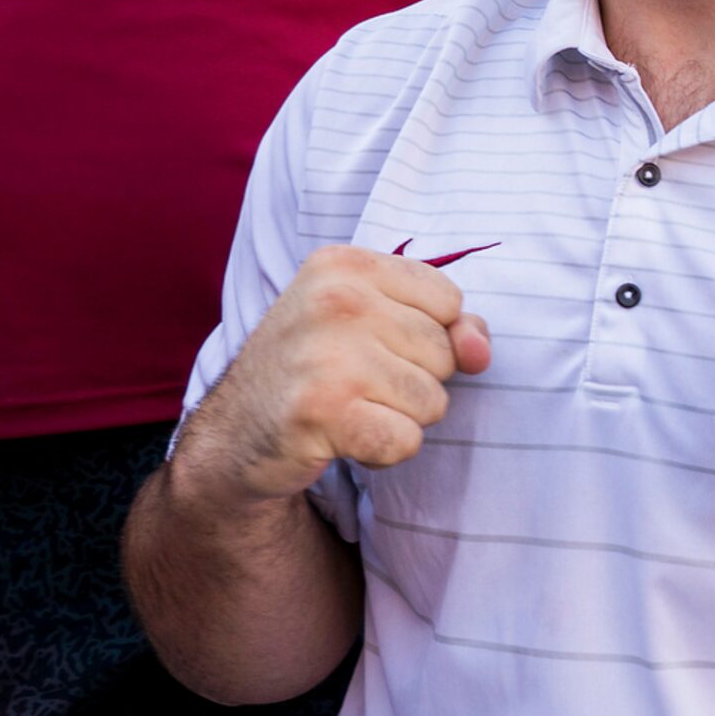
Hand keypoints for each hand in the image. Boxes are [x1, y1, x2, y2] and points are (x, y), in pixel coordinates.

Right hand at [176, 246, 491, 510]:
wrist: (234, 435)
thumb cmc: (317, 370)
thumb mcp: (377, 324)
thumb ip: (449, 325)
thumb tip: (480, 353)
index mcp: (346, 264)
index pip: (449, 300)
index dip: (428, 336)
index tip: (373, 344)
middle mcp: (334, 300)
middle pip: (445, 353)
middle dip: (414, 381)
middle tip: (352, 383)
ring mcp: (325, 355)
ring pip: (433, 401)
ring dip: (400, 418)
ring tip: (348, 408)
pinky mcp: (320, 411)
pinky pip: (405, 440)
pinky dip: (384, 451)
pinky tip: (343, 438)